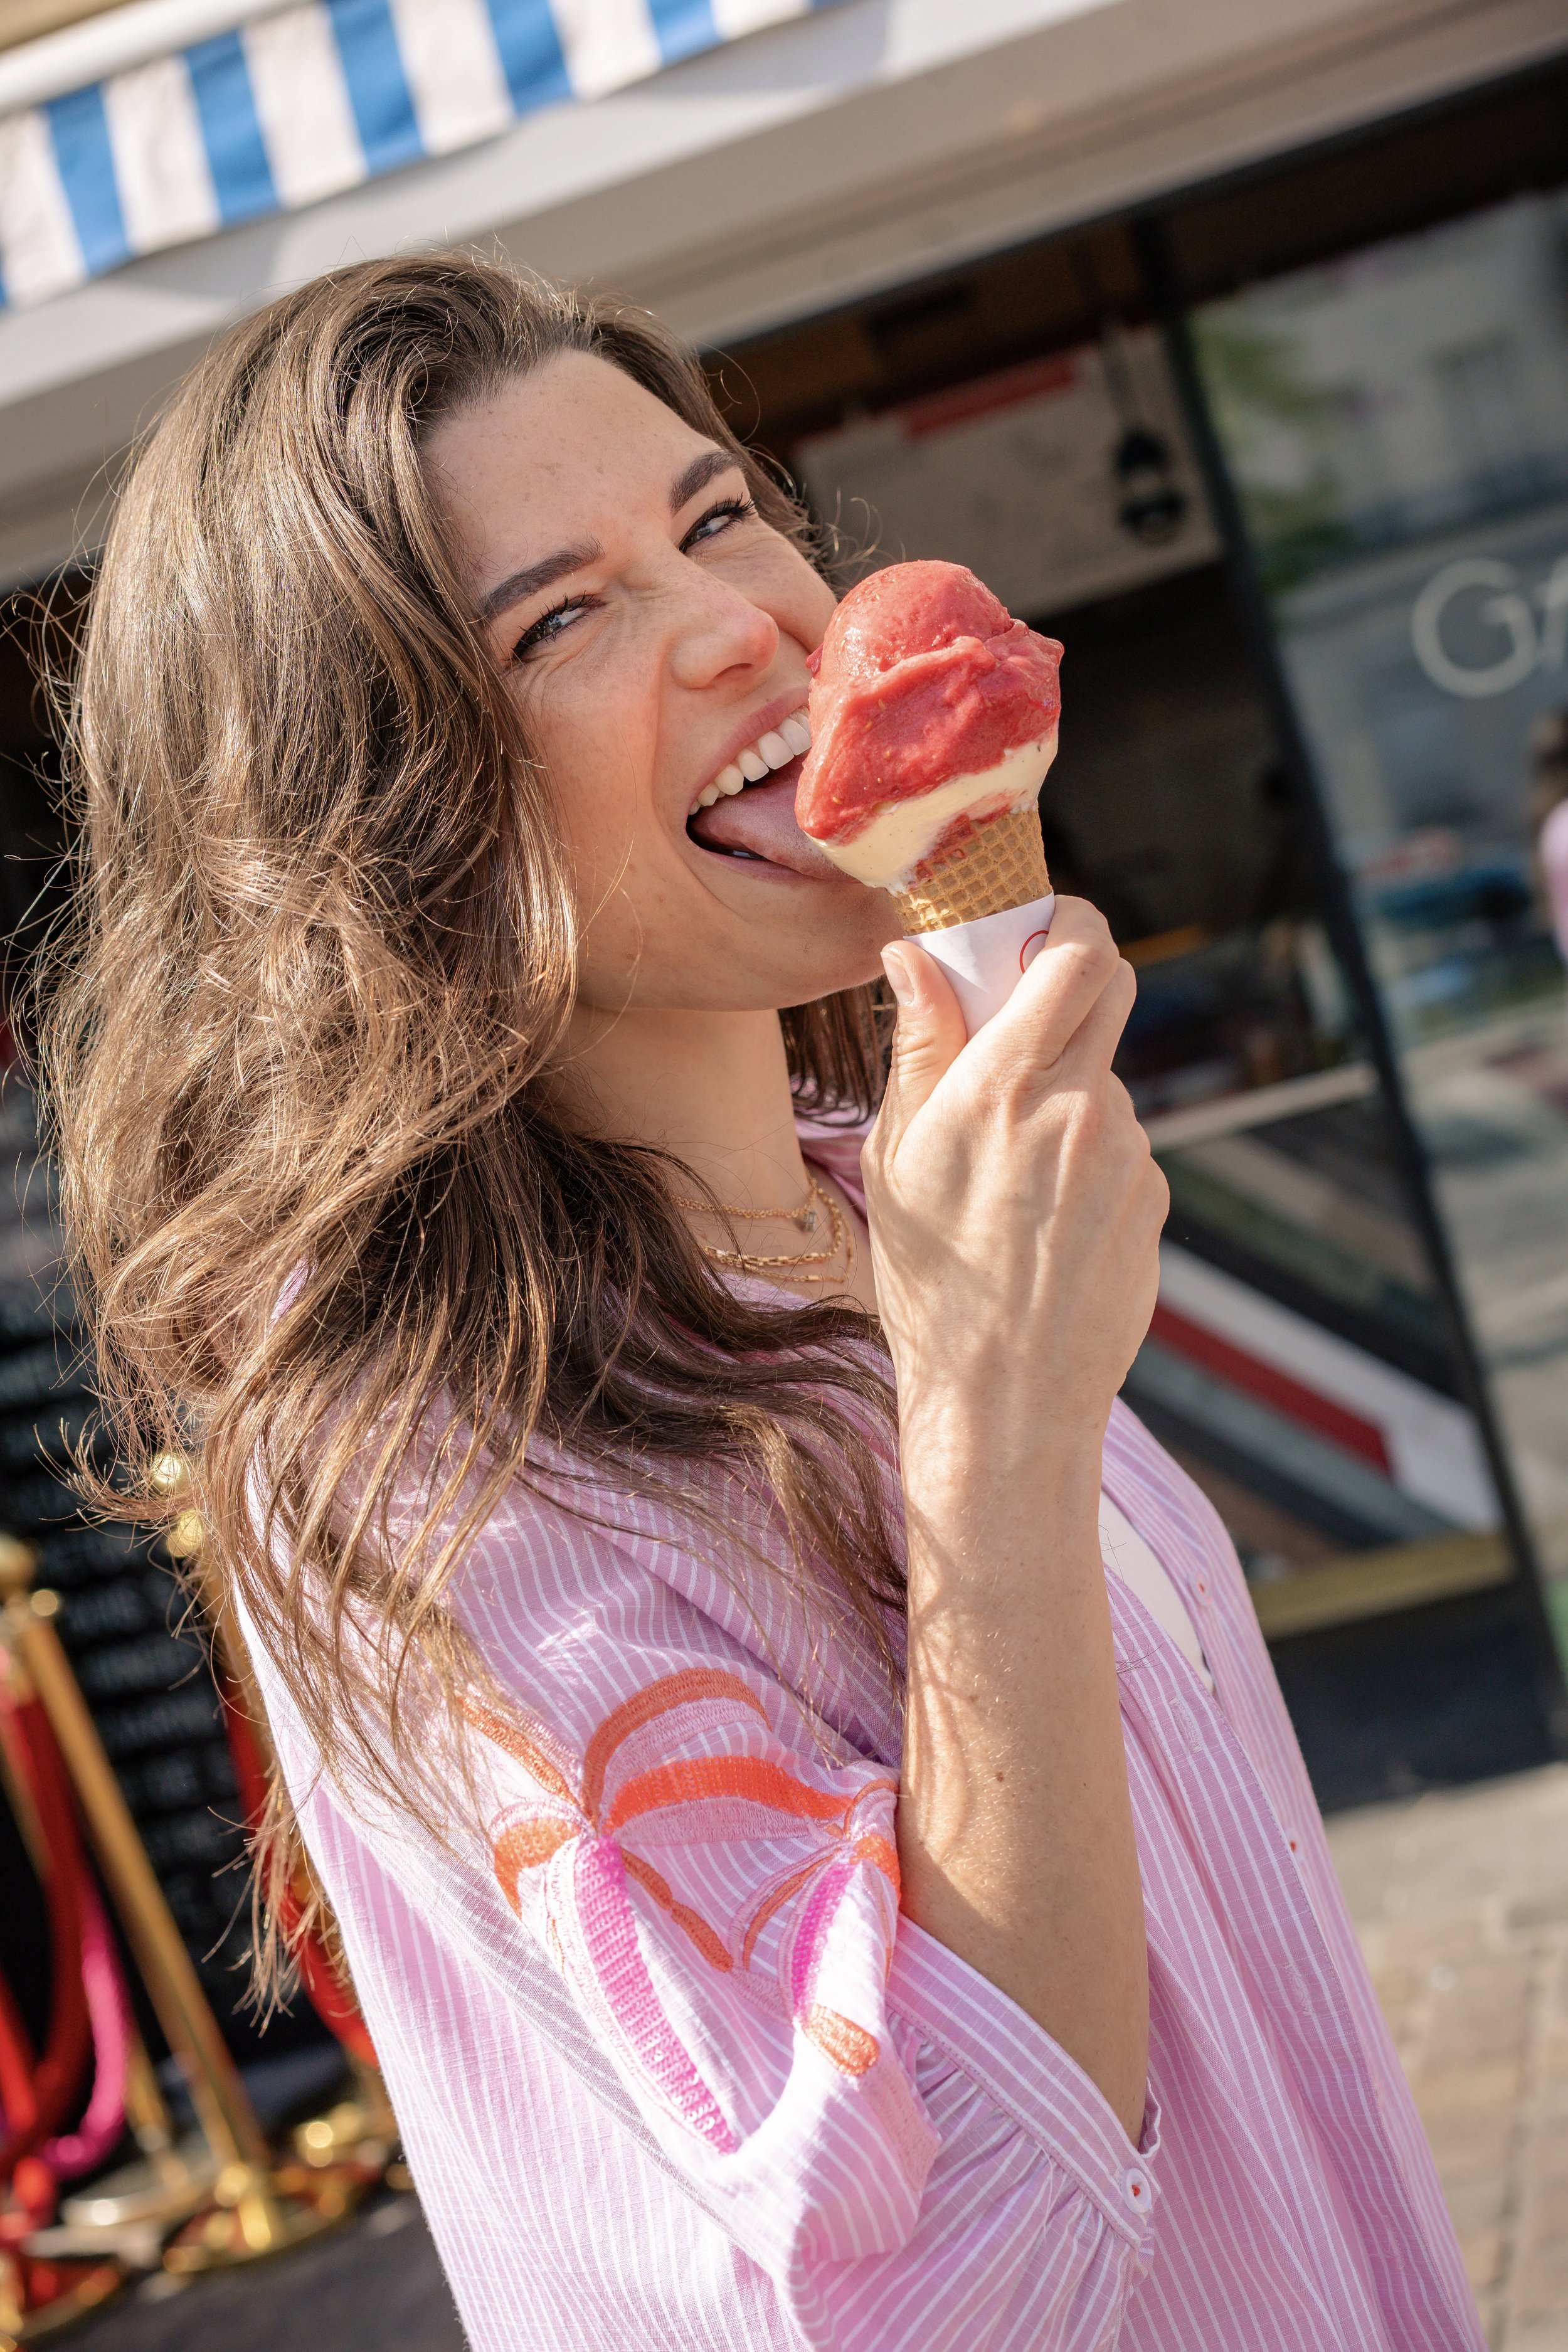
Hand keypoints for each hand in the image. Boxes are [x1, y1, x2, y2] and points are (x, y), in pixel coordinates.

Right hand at [865, 898, 1166, 1474]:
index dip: (1067, 921)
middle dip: (1072, 981)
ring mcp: (1130, 1156)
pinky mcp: (1154, 1199)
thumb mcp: (896, 1158)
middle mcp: (1080, 1110)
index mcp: (1003, 1089)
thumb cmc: (929, 1283)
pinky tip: (1044, 1220)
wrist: (1005, 1401)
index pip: (1077, 952)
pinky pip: (1123, 1145)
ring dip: (1069, 1089)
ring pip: (1108, 1076)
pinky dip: (1088, 1155)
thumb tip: (913, 955)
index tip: (1037, 929)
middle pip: (1113, 986)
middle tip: (1022, 1019)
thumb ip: (917, 1046)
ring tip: (1012, 1174)